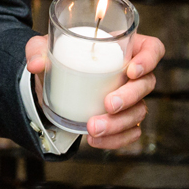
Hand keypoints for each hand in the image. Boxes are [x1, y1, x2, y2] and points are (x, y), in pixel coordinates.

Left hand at [25, 32, 164, 151]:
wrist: (52, 85)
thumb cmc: (57, 57)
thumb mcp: (44, 48)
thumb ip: (37, 50)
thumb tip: (36, 64)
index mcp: (124, 48)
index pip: (152, 49)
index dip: (149, 59)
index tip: (131, 70)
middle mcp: (133, 74)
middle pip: (148, 84)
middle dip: (130, 96)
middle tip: (108, 104)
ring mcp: (131, 99)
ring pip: (140, 112)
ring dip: (119, 123)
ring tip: (92, 128)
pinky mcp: (123, 120)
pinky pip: (130, 133)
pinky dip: (116, 139)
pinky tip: (95, 141)